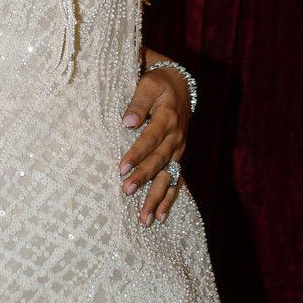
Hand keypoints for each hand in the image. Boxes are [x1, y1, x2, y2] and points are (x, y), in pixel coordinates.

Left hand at [120, 61, 189, 224]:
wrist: (180, 85)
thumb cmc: (158, 83)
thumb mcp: (148, 84)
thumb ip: (138, 102)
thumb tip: (127, 122)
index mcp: (167, 118)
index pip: (150, 139)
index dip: (137, 154)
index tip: (122, 168)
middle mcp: (176, 137)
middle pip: (159, 161)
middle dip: (143, 178)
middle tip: (126, 191)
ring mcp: (179, 150)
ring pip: (168, 176)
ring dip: (157, 198)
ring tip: (145, 218)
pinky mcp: (178, 157)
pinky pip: (176, 181)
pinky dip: (169, 199)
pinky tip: (160, 217)